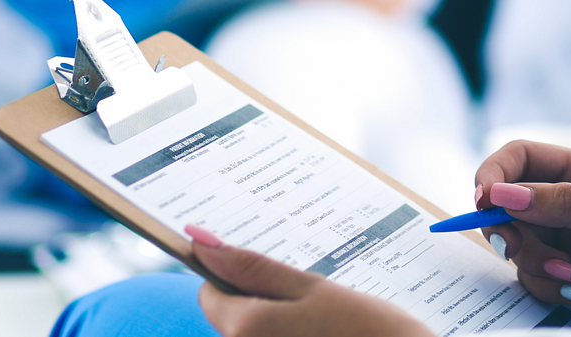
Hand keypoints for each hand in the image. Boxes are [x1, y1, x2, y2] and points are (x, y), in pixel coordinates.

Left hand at [188, 225, 432, 336]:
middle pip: (232, 319)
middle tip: (312, 302)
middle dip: (262, 305)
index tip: (272, 274)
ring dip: (281, 325)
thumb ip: (255, 268)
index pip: (211, 293)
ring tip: (327, 326)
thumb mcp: (313, 287)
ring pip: (255, 335)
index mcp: (245, 329)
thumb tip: (201, 244)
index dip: (238, 277)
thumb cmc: (368, 330)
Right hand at [475, 142, 570, 329]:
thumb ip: (564, 204)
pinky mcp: (566, 272)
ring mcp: (566, 237)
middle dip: (509, 228)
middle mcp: (569, 201)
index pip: (521, 158)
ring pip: (516, 243)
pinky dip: (546, 284)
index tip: (482, 201)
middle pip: (508, 203)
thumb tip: (503, 194)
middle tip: (516, 248)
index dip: (494, 174)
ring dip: (534, 262)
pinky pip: (530, 274)